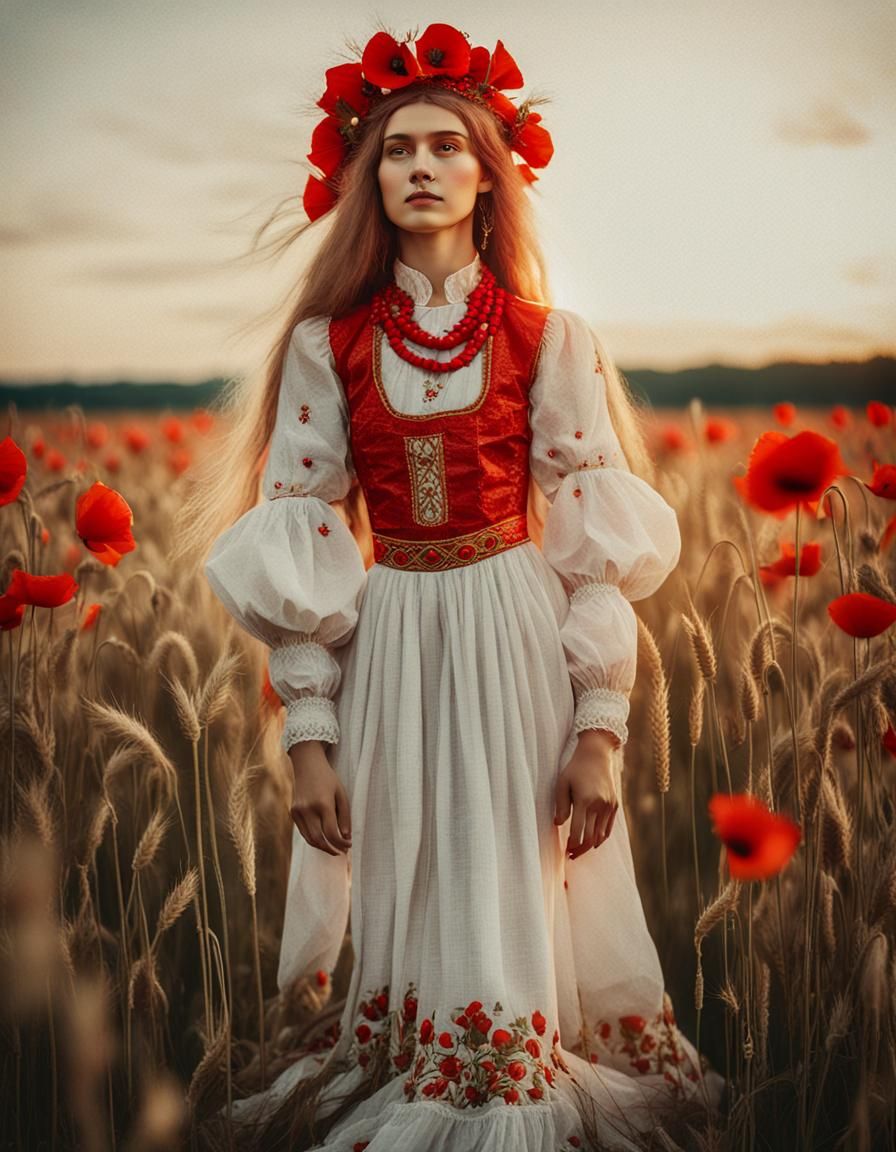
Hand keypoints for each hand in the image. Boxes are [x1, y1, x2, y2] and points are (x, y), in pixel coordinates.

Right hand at [288, 740, 351, 855]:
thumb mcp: (342, 794)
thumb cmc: (328, 779)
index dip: (341, 843)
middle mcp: (308, 809)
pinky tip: (322, 840)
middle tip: (341, 852)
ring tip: (333, 849)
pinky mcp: (293, 812)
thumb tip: (345, 837)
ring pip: (309, 839)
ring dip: (322, 847)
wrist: (307, 765)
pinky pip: (303, 832)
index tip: (349, 845)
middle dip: (331, 849)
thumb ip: (345, 817)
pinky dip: (313, 839)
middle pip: (319, 839)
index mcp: (323, 804)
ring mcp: (298, 812)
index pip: (331, 832)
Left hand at [553, 729, 619, 858]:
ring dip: (591, 846)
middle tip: (571, 855)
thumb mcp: (562, 783)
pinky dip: (601, 837)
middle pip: (591, 837)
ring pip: (601, 835)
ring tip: (580, 851)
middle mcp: (599, 805)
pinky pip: (609, 828)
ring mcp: (609, 806)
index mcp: (584, 800)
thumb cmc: (575, 768)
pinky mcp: (615, 805)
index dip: (572, 844)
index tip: (566, 851)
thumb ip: (560, 805)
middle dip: (580, 849)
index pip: (578, 831)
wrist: (596, 755)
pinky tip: (593, 842)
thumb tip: (558, 824)